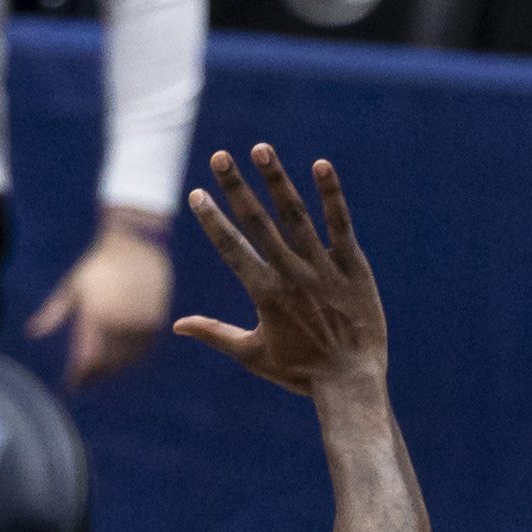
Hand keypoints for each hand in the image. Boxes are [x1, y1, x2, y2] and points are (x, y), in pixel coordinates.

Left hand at [23, 218, 173, 388]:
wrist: (137, 246)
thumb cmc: (98, 266)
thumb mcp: (72, 286)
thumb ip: (53, 313)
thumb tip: (32, 332)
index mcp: (96, 316)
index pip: (85, 360)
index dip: (78, 376)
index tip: (70, 385)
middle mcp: (119, 324)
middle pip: (105, 365)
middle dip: (93, 377)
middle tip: (83, 384)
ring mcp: (140, 325)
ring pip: (125, 363)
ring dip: (112, 373)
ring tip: (100, 377)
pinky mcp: (156, 324)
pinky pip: (142, 353)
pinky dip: (131, 362)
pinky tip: (121, 364)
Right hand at [172, 146, 390, 396]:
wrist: (352, 382)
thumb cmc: (300, 371)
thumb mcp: (252, 354)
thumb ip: (215, 333)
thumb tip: (178, 324)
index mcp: (265, 294)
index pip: (232, 248)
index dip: (212, 220)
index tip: (197, 194)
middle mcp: (292, 275)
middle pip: (258, 223)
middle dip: (236, 188)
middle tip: (219, 156)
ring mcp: (323, 268)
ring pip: (296, 216)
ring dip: (277, 181)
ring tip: (261, 149)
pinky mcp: (353, 266)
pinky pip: (340, 225)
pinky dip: (330, 196)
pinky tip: (320, 165)